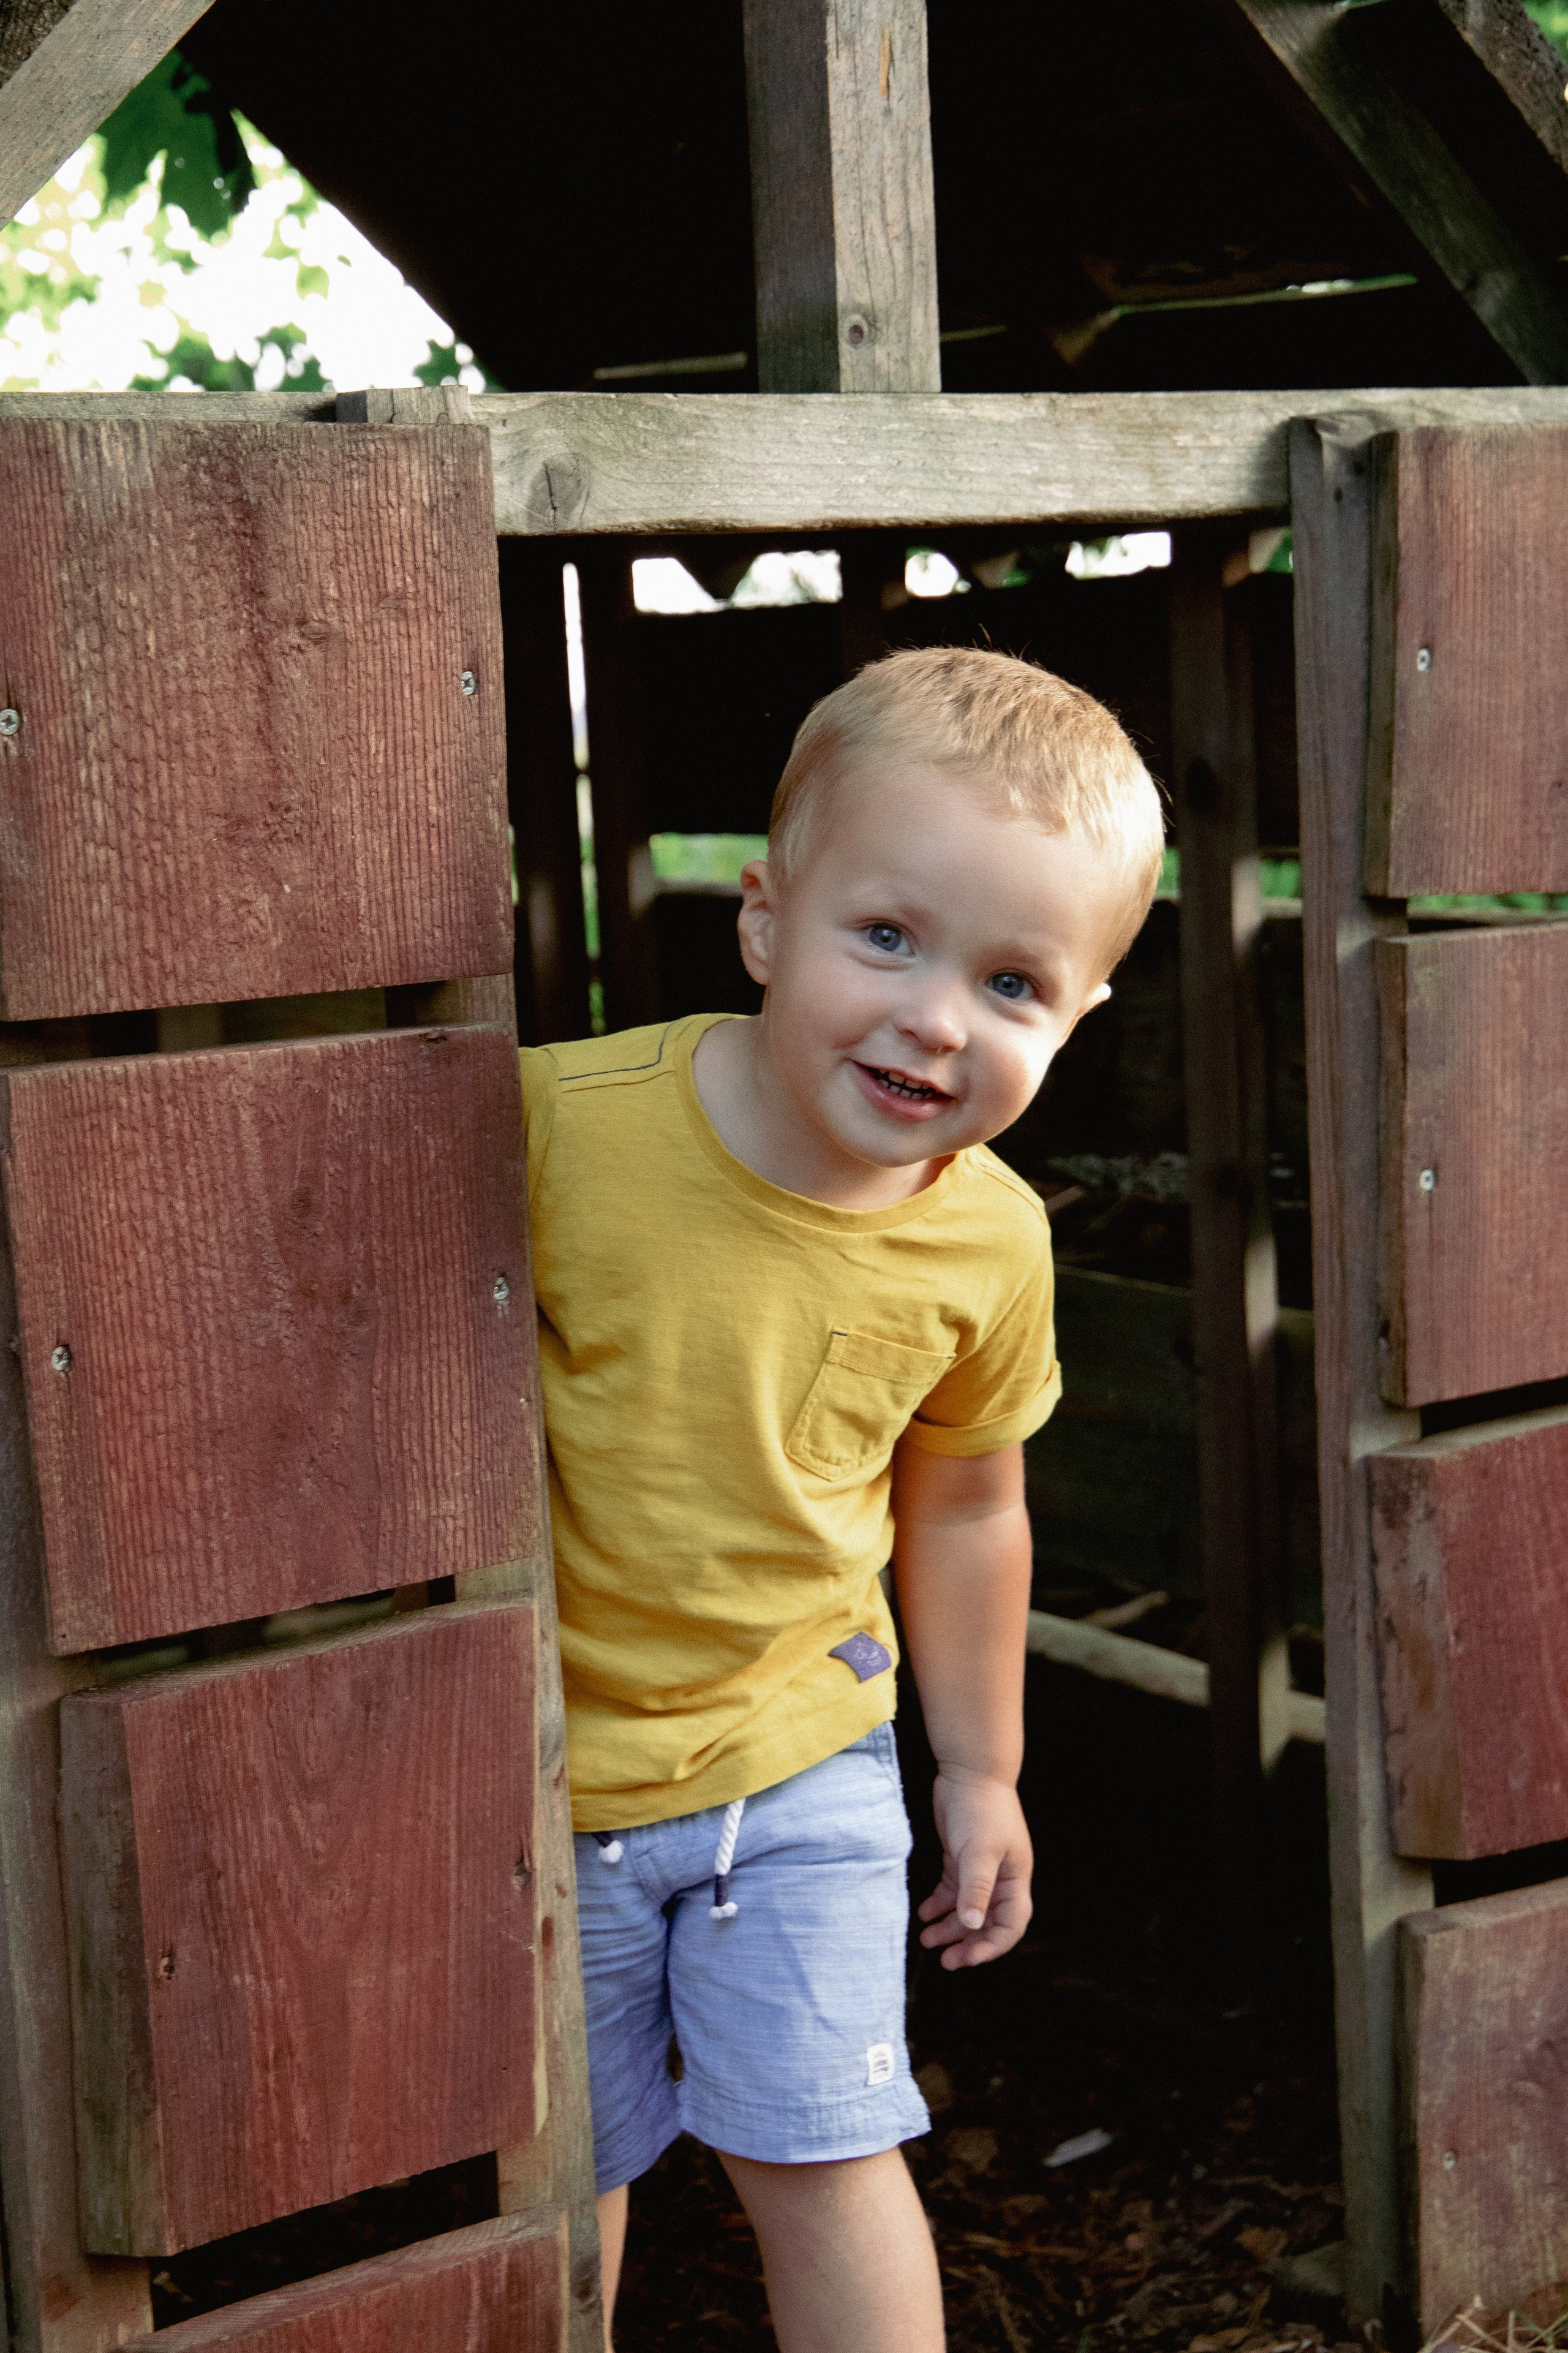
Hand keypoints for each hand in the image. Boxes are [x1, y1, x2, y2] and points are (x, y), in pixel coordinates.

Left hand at [917, 1769, 1032, 1969]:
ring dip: (948, 1926)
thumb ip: (976, 1889)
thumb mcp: (979, 1852)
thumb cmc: (981, 1809)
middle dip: (966, 1943)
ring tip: (926, 1939)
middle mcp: (1000, 1878)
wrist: (969, 1770)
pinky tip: (924, 1912)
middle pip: (986, 1922)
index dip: (990, 1947)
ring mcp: (980, 1868)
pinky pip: (951, 1890)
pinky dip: (939, 1904)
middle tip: (944, 1961)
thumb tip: (973, 1925)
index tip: (966, 1958)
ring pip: (966, 1909)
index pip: (1010, 1926)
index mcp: (1014, 1880)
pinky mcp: (960, 1857)